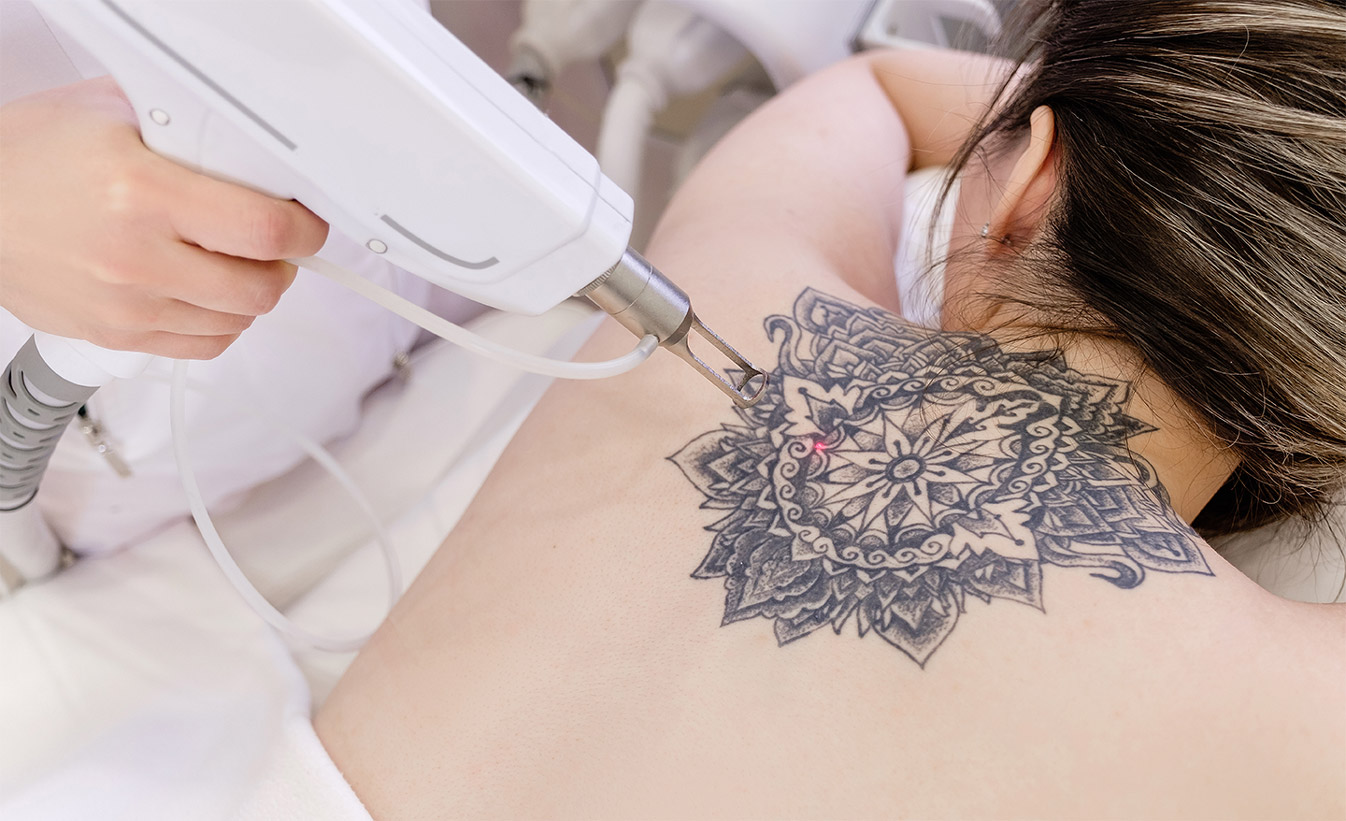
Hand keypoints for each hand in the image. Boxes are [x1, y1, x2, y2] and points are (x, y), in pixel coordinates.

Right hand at [0, 77, 328, 358]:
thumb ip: (180, 125)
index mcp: (140, 193)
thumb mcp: (105, 115)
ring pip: (237, 321)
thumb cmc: (26, 158)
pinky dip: (222, 324)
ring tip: (238, 266)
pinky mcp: (115, 336)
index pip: (261, 229)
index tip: (308, 226)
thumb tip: (249, 141)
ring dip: (253, 294)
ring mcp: (125, 304)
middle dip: (283, 266)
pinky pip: (203, 347)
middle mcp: (135, 257)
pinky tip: (212, 296)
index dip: (303, 231)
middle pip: (260, 287)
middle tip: (276, 246)